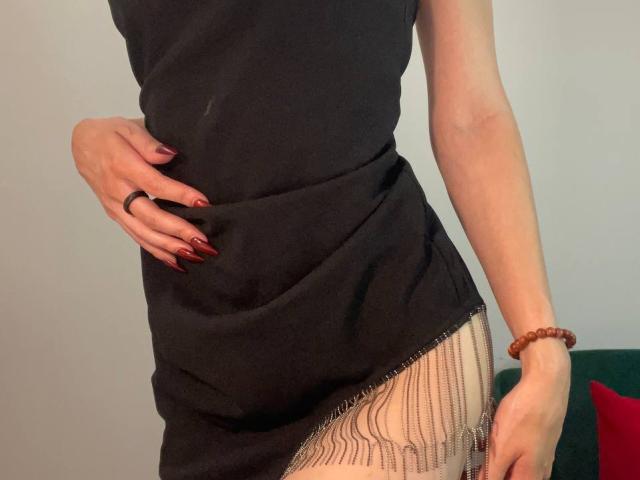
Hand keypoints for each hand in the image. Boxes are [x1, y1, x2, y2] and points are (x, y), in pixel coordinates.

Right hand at [70, 116, 218, 271]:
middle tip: (203, 242)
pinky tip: (175, 261)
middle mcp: (118, 191)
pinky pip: (137, 236)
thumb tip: (169, 154)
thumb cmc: (110, 134)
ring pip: (143, 232)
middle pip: (150, 216)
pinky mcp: (117, 216)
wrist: (82, 145)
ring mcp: (116, 207)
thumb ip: (148, 143)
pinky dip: (156, 251)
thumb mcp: (128, 127)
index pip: (154, 184)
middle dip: (178, 231)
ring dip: (170, 247)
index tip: (203, 203)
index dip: (179, 195)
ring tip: (195, 256)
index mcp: (122, 166)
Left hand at [479, 340, 570, 478]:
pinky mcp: (538, 440)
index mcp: (531, 477)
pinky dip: (502, 452)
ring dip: (496, 463)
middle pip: (512, 478)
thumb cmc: (523, 417)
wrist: (546, 385)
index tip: (466, 475)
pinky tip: (488, 441)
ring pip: (515, 468)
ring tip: (479, 452)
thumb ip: (493, 472)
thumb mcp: (503, 448)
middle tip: (473, 464)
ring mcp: (541, 455)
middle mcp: (539, 471)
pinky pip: (517, 455)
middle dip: (490, 472)